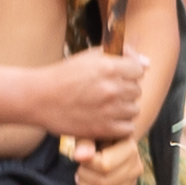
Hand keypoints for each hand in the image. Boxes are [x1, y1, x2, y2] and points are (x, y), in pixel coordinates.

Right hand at [38, 44, 154, 145]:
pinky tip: (106, 119)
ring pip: (134, 109)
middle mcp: (112, 88)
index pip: (139, 69)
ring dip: (123, 108)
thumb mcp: (89, 57)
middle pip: (137, 89)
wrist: (38, 99)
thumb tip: (147, 63)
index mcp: (109, 67)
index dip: (129, 72)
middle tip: (106, 92)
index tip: (118, 75)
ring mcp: (109, 110)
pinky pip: (128, 128)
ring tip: (105, 106)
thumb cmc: (62, 76)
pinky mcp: (104, 129)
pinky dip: (120, 125)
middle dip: (125, 89)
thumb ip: (119, 55)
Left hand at [67, 121, 147, 184]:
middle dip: (85, 177)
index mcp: (129, 148)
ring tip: (83, 179)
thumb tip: (80, 156)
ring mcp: (131, 184)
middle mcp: (135, 167)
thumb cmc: (94, 137)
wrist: (103, 143)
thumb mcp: (88, 133)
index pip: (105, 166)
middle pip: (105, 183)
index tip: (80, 157)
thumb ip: (84, 143)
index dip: (87, 165)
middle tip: (80, 169)